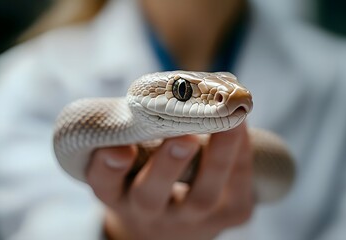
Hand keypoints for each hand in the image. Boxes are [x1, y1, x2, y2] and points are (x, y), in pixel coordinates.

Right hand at [86, 122, 253, 239]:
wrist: (174, 219)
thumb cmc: (148, 171)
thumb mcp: (133, 155)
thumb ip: (138, 129)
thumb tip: (170, 84)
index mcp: (118, 194)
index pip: (104, 184)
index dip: (109, 168)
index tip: (120, 147)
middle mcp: (148, 212)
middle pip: (151, 196)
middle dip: (167, 166)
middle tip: (184, 137)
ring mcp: (187, 221)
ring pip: (201, 197)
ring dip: (216, 159)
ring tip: (230, 125)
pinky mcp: (224, 218)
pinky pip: (235, 194)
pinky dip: (241, 159)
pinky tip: (242, 130)